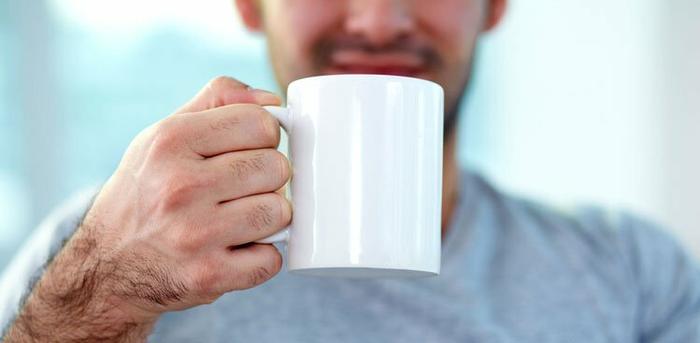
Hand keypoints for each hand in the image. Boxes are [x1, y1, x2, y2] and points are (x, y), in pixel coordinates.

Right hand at [4, 77, 290, 341]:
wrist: (108, 267)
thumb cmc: (148, 191)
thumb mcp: (166, 134)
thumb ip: (218, 101)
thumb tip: (271, 100)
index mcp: (171, 141)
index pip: (261, 122)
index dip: (264, 137)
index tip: (248, 150)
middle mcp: (179, 186)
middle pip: (276, 167)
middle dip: (267, 178)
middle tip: (241, 189)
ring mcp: (194, 234)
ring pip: (280, 212)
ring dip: (268, 218)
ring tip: (240, 219)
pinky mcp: (208, 276)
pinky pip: (271, 258)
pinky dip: (262, 256)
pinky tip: (235, 249)